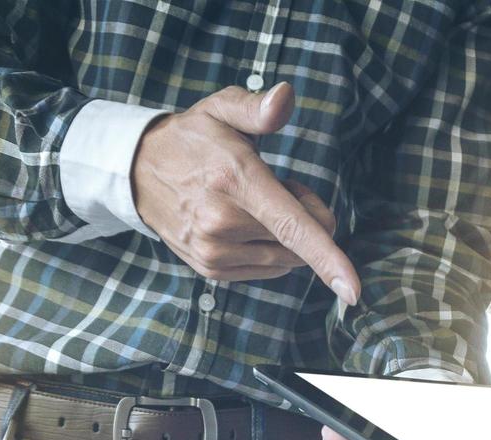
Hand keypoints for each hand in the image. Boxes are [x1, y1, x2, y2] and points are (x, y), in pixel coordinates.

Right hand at [132, 83, 359, 302]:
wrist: (138, 172)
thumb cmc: (192, 139)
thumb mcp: (221, 109)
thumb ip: (257, 107)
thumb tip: (285, 96)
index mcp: (235, 181)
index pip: (291, 226)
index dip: (328, 258)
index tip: (353, 290)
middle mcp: (223, 224)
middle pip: (302, 238)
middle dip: (303, 213)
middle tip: (271, 185)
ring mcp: (215, 252)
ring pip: (288, 258)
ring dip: (285, 234)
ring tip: (250, 203)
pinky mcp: (213, 271)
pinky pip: (270, 269)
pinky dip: (269, 249)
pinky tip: (242, 223)